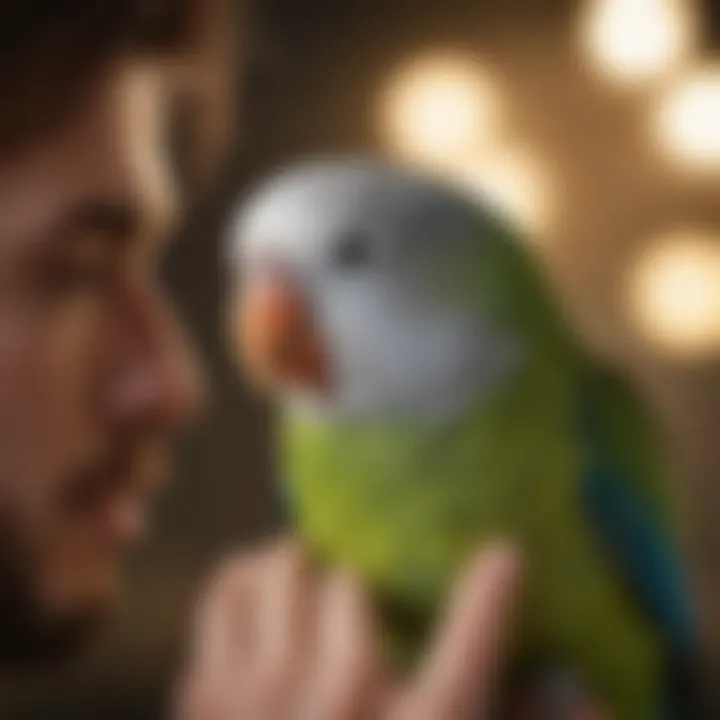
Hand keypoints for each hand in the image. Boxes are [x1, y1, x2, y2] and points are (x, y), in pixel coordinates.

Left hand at [175, 538, 521, 719]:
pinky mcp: (203, 703)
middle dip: (352, 571)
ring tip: (308, 575)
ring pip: (270, 574)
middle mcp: (334, 707)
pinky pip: (221, 602)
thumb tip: (593, 702)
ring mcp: (254, 699)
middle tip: (357, 578)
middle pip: (338, 580)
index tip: (507, 554)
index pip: (471, 645)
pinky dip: (242, 586)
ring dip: (292, 565)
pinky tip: (262, 603)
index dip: (494, 592)